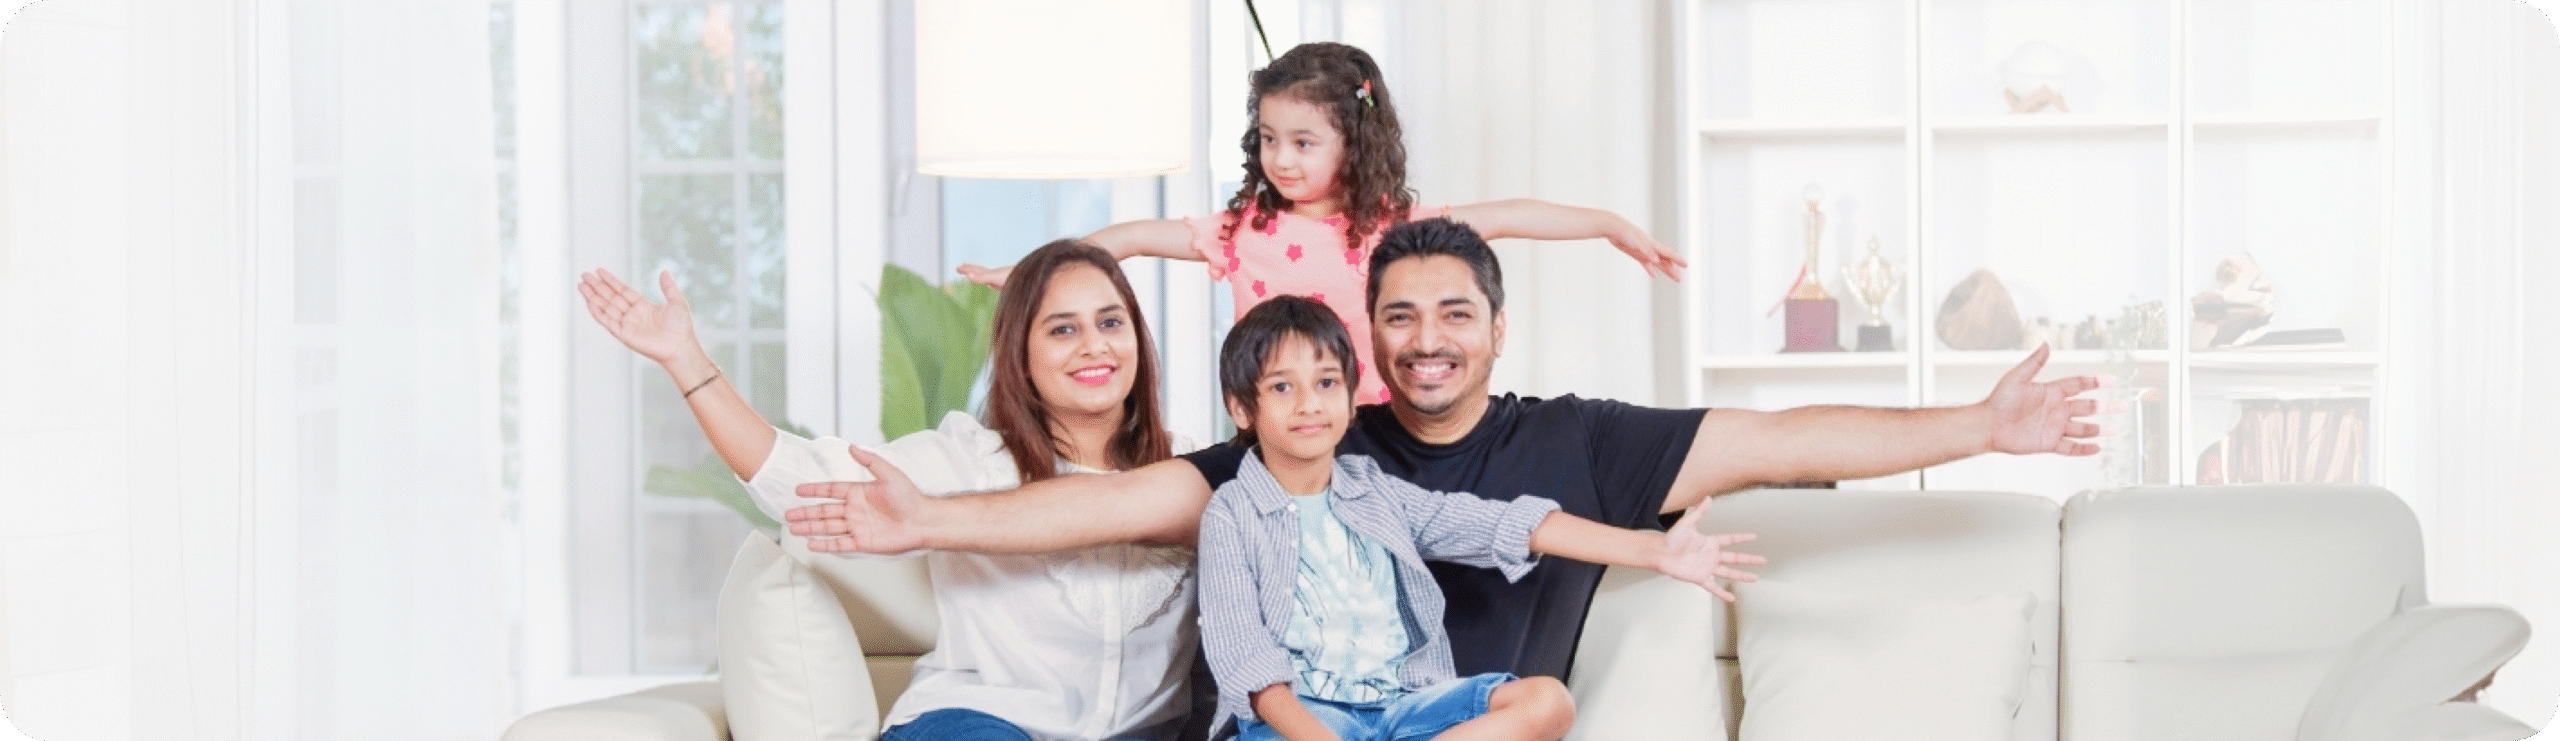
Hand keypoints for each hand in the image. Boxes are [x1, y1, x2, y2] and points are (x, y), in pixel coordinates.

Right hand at [578, 269, 698, 364]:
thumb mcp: (677, 302)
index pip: (622, 290)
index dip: (610, 281)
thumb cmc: (681, 328)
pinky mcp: (624, 334)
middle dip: (597, 286)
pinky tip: (589, 302)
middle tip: (584, 275)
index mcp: (643, 306)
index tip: (599, 270)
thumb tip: (664, 271)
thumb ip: (669, 287)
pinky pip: (607, 322)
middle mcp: (632, 315)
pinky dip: (598, 312)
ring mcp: (627, 324)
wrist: (680, 346)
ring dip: (593, 297)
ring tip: (581, 285)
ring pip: (606, 307)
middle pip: (610, 297)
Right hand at [786, 446, 929, 553]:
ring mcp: (857, 526)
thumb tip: (852, 446)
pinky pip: (840, 543)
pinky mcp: (862, 542)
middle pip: (824, 511)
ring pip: (828, 527)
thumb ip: (869, 461)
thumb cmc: (910, 497)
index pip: (830, 490)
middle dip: (805, 513)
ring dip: (810, 528)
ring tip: (793, 529)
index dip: (814, 490)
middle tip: (788, 514)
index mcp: (858, 492)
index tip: (798, 490)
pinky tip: (812, 544)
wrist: (923, 521)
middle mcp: (854, 509)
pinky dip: (825, 544)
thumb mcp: (889, 474)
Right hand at [956, 263, 1011, 289]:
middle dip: (970, 269)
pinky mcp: (1008, 283)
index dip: (967, 270)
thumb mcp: (993, 277)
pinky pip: (996, 283)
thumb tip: (968, 275)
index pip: (976, 271)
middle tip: (960, 267)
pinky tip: (993, 285)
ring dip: (980, 274)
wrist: (1030, 277)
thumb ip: (980, 277)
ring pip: (988, 276)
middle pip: (980, 271)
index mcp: (991, 275)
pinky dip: (992, 283)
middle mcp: (996, 275)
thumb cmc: (1013, 277)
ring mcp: (1001, 278)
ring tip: (974, 274)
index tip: (957, 268)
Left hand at [1607, 221, 1686, 282]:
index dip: (1677, 259)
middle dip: (1672, 270)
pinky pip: (1645, 263)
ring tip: (1672, 278)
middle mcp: (1650, 248)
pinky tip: (1654, 275)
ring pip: (1657, 262)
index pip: (1668, 253)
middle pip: (1664, 260)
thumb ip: (1646, 251)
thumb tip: (1656, 260)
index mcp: (1652, 245)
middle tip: (1680, 280)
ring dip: (1664, 270)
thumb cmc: (1624, 232)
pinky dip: (1650, 269)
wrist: (1612, 226)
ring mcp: (1643, 251)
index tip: (1686, 265)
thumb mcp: (1635, 242)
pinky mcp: (1635, 253)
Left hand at [1653, 499, 1763, 601]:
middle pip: (1735, 558)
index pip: (1730, 539)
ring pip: (1729, 573)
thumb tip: (1707, 498)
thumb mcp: (1687, 523)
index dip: (1742, 538)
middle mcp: (1711, 555)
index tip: (1754, 537)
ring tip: (1755, 578)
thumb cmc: (1671, 538)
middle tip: (1762, 560)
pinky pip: (1713, 587)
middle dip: (1749, 559)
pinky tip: (1731, 598)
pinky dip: (1722, 593)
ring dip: (1742, 576)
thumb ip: (1699, 512)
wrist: (1660, 553)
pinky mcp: (1700, 577)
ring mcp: (1707, 567)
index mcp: (1710, 542)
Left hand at [1985, 344, 2102, 455]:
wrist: (1988, 425)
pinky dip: (2083, 448)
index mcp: (2051, 391)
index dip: (2095, 382)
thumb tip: (2046, 344)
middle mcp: (2055, 409)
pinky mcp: (2048, 443)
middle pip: (2087, 407)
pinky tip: (2096, 448)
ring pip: (2082, 428)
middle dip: (2105, 407)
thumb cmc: (1999, 401)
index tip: (2112, 381)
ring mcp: (2053, 427)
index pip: (2078, 384)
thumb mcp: (2017, 377)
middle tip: (2122, 406)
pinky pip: (2070, 447)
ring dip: (2098, 429)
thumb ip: (2034, 363)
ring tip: (2113, 429)